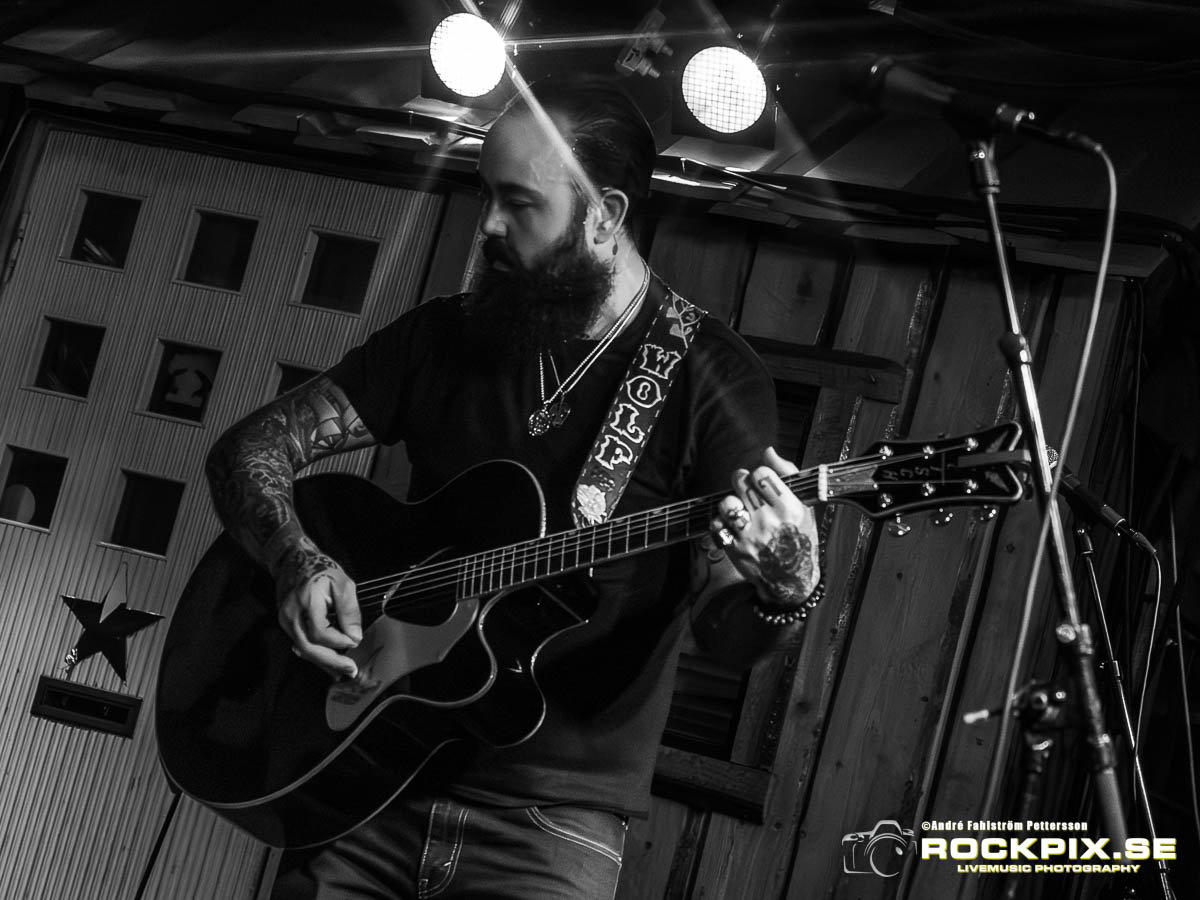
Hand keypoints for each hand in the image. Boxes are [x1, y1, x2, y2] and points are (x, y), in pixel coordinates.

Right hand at [273, 537, 361, 679]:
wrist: (295, 562)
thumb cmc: (321, 571)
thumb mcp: (343, 584)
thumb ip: (349, 611)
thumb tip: (355, 636)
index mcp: (306, 601)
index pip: (320, 632)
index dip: (339, 641)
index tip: (355, 641)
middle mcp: (291, 614)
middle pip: (309, 647)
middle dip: (331, 661)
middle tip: (350, 670)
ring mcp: (286, 621)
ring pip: (303, 650)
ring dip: (323, 662)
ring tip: (341, 671)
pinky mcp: (286, 625)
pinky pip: (301, 644)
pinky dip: (316, 655)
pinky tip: (328, 664)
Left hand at [710, 447, 819, 605]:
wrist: (792, 579)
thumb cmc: (800, 539)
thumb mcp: (804, 506)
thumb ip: (787, 475)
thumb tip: (768, 451)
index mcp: (789, 508)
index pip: (762, 474)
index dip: (759, 475)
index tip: (761, 482)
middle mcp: (769, 521)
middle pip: (741, 483)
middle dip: (741, 481)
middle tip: (746, 488)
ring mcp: (750, 535)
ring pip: (726, 502)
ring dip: (729, 501)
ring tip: (738, 506)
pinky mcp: (735, 548)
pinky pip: (717, 524)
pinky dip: (721, 521)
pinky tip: (732, 524)